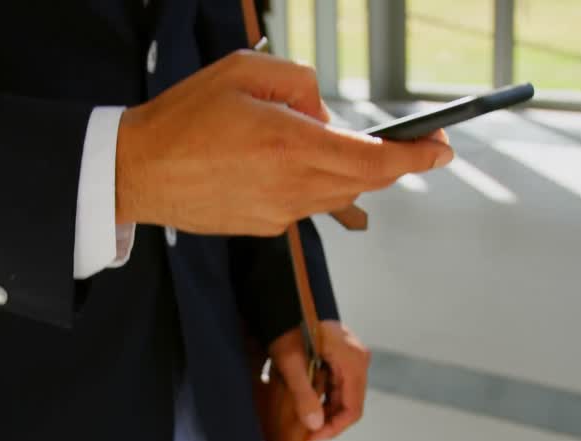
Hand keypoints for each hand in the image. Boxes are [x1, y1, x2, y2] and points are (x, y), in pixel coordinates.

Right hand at [115, 51, 454, 235]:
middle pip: (365, 182)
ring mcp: (279, 213)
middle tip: (407, 146)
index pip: (373, 161)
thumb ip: (300, 84)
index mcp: (289, 144)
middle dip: (388, 162)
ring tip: (303, 143)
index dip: (415, 157)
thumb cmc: (185, 117)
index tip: (442, 150)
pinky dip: (308, 183)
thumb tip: (327, 116)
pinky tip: (274, 165)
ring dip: (342, 171)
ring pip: (338, 194)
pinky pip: (305, 203)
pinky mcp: (265, 227)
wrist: (138, 171)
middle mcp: (290, 186)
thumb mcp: (245, 72)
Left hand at [267, 320, 370, 440]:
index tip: (310, 437)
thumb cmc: (286, 328)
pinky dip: (324, 397)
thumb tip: (314, 425)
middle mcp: (358, 359)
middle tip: (303, 431)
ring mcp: (352, 357)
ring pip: (344, 395)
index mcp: (353, 361)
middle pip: (350, 403)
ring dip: (325, 410)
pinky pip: (339, 384)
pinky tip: (307, 401)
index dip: (333, 428)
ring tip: (303, 418)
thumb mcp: (291, 363)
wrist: (283, 303)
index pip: (353, 409)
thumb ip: (304, 395)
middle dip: (327, 421)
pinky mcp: (343, 356)